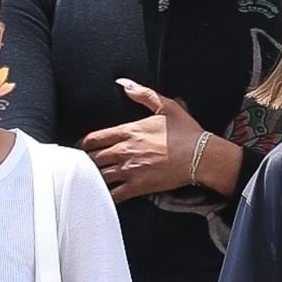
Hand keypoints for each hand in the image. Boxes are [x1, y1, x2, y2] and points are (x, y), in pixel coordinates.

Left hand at [81, 80, 201, 202]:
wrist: (200, 156)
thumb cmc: (186, 132)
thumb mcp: (165, 105)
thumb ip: (142, 93)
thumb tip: (123, 83)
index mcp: (128, 131)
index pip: (94, 138)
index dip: (83, 144)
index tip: (81, 148)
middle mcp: (124, 151)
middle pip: (93, 158)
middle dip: (85, 161)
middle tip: (81, 165)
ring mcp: (130, 170)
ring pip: (99, 176)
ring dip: (92, 178)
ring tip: (87, 180)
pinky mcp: (138, 187)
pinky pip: (114, 195)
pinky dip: (104, 197)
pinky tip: (99, 197)